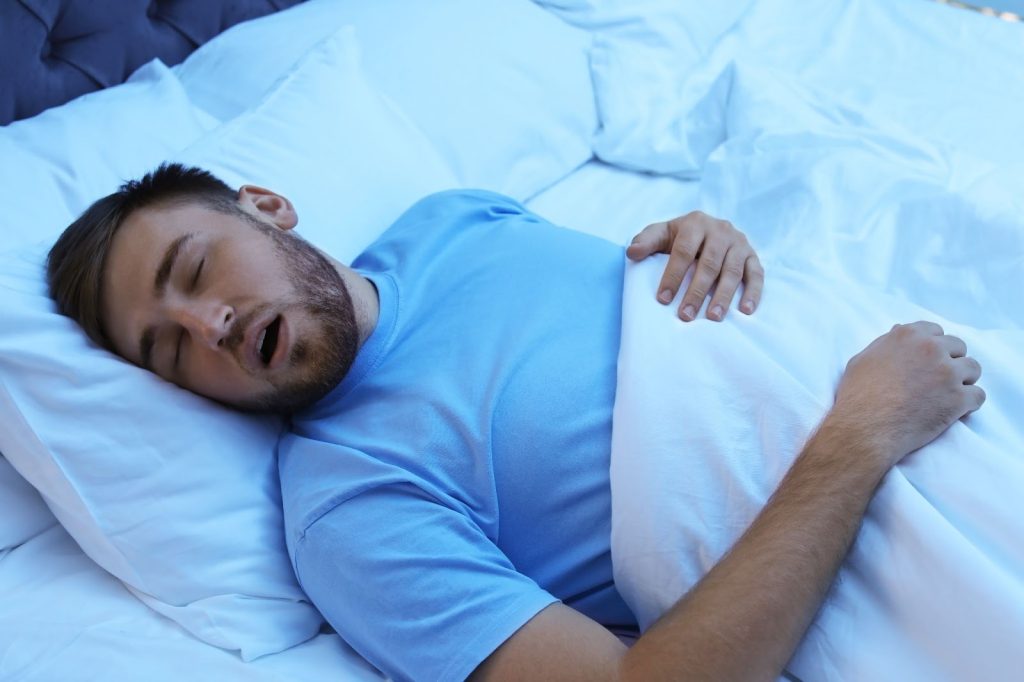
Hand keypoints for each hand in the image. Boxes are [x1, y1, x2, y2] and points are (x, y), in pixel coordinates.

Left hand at [626, 211, 763, 321]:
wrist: (708, 228)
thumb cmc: (680, 237)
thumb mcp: (661, 234)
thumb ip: (646, 241)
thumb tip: (631, 252)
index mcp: (695, 223)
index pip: (684, 251)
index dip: (673, 275)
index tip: (663, 299)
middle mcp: (720, 230)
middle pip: (709, 263)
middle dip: (697, 291)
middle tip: (685, 316)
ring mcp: (739, 243)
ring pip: (732, 271)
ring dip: (723, 296)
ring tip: (712, 317)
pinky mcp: (752, 256)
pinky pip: (756, 274)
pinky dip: (753, 292)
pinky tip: (745, 311)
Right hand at [828, 321, 984, 469]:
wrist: (865, 428)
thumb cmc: (858, 395)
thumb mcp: (863, 359)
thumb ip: (886, 343)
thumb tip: (898, 329)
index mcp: (908, 336)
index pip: (936, 331)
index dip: (933, 346)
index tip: (928, 360)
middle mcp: (931, 349)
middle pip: (958, 347)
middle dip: (951, 361)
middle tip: (937, 380)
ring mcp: (948, 373)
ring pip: (973, 369)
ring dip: (964, 380)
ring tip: (948, 394)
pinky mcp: (958, 399)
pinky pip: (978, 395)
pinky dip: (969, 403)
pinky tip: (955, 410)